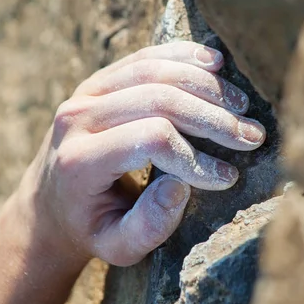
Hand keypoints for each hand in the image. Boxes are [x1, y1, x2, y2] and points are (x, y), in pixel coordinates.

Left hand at [20, 42, 265, 268]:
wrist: (51, 202)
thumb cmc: (90, 227)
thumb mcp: (116, 246)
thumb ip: (149, 225)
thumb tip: (182, 186)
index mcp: (79, 160)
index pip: (151, 139)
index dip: (196, 156)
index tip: (228, 176)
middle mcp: (77, 118)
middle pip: (157, 99)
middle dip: (213, 118)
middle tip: (252, 135)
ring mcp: (86, 92)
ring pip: (154, 71)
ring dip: (206, 85)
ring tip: (242, 105)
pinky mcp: (98, 80)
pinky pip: (145, 57)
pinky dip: (184, 56)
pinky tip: (216, 63)